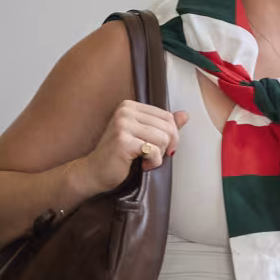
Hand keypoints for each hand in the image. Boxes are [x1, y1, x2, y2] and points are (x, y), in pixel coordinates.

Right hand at [73, 101, 187, 194]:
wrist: (94, 173)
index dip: (172, 135)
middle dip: (166, 146)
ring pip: (163, 138)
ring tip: (144, 159)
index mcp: (130, 106)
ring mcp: (123, 125)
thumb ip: (163, 125)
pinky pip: (154, 151)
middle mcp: (125, 111)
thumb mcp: (143, 136)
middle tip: (152, 156)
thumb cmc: (119, 156)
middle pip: (168, 127)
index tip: (162, 148)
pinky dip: (153, 162)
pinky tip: (141, 165)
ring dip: (158, 155)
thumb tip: (185, 115)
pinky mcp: (123, 141)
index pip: (167, 116)